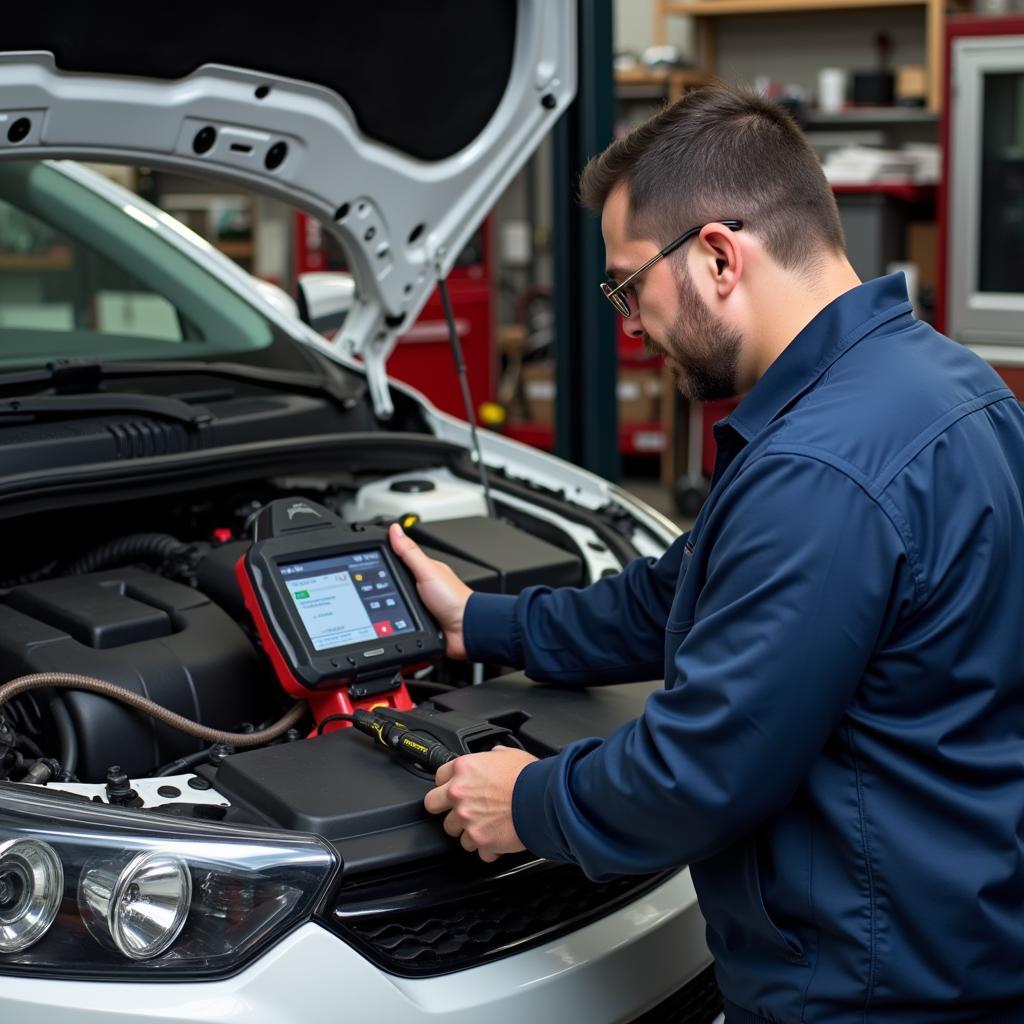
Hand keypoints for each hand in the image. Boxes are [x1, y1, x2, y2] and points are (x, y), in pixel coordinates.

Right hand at [389, 523, 472, 659]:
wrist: (464, 629)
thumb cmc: (454, 598)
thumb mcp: (427, 571)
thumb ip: (409, 552)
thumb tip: (395, 529)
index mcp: (422, 570)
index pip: (396, 561)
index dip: (382, 561)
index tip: (366, 562)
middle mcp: (420, 587)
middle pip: (391, 584)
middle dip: (383, 590)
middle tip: (379, 592)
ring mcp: (418, 605)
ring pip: (393, 604)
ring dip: (389, 608)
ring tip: (386, 609)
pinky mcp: (417, 623)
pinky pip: (399, 620)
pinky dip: (395, 623)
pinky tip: (393, 623)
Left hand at [424, 745, 536, 861]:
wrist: (544, 799)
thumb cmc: (529, 777)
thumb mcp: (508, 754)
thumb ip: (492, 756)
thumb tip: (493, 757)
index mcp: (464, 769)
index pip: (439, 776)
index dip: (448, 783)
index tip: (455, 787)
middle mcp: (459, 794)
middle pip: (433, 805)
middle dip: (446, 808)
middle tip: (462, 809)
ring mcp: (467, 819)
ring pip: (454, 832)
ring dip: (469, 830)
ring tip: (488, 825)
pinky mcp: (480, 840)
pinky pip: (477, 850)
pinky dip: (487, 848)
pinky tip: (498, 839)